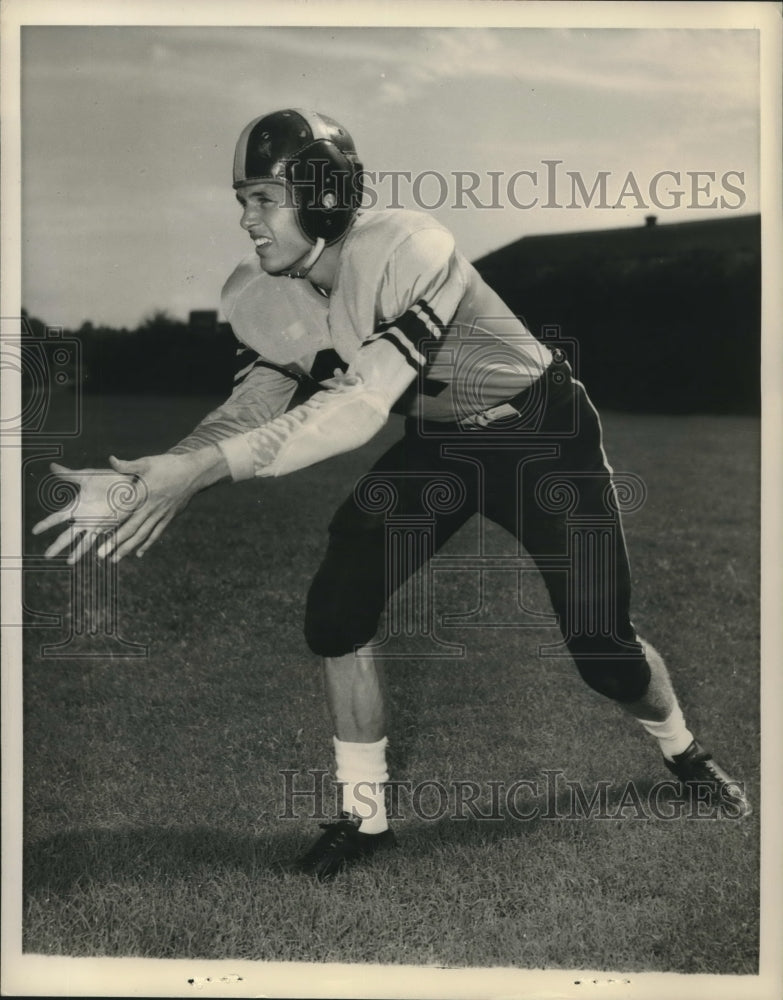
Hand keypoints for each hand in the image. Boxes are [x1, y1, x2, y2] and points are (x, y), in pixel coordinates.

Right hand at [31, 461, 143, 563]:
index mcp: (77, 507)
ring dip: (77, 552)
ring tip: (69, 562)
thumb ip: (70, 474)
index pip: (57, 518)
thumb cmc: (109, 478)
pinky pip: (103, 540)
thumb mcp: (87, 476)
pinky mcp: (111, 527)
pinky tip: (98, 558)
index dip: (46, 524)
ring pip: (84, 542)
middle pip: (67, 535)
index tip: (34, 531)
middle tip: (46, 557)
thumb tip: (51, 466)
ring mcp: (98, 524)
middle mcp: (85, 518)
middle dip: (57, 545)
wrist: (130, 483)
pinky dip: (100, 549)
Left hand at [33, 447, 227, 563]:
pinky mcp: (169, 517)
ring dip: (128, 548)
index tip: (96, 532)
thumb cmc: (170, 465)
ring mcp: (161, 514)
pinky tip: (138, 554)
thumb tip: (111, 460)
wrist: (195, 473)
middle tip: (101, 554)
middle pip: (131, 528)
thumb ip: (128, 465)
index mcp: (144, 493)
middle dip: (115, 542)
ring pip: (142, 535)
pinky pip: (156, 533)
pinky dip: (147, 544)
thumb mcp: (148, 462)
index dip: (109, 522)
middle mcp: (151, 507)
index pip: (123, 510)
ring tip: (115, 559)